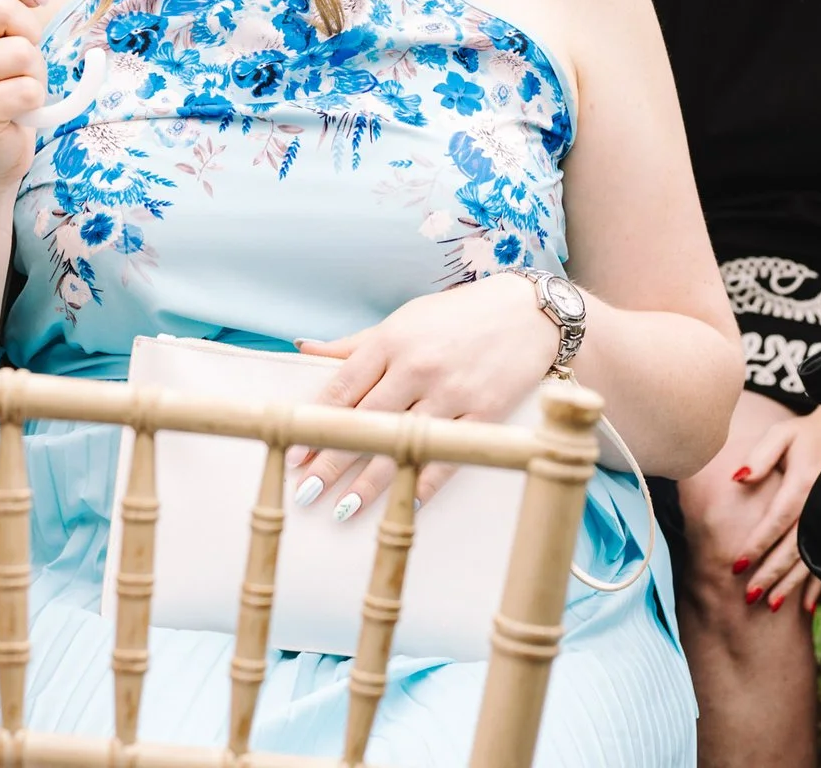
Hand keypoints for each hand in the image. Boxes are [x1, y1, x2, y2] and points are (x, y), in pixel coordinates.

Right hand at [0, 0, 45, 185]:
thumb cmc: (1, 89)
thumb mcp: (0, 41)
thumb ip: (10, 9)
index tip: (35, 0)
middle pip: (2, 8)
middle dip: (31, 32)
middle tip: (24, 58)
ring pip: (21, 51)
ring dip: (35, 72)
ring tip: (16, 88)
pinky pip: (27, 89)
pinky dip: (35, 100)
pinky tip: (15, 111)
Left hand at [288, 274, 559, 520]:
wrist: (528, 313)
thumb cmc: (458, 316)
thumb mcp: (404, 320)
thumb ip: (355, 343)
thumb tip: (304, 348)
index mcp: (392, 340)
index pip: (342, 388)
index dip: (314, 423)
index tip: (291, 449)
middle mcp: (418, 366)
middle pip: (365, 422)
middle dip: (331, 459)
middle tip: (305, 491)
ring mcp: (452, 392)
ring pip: (402, 445)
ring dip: (369, 481)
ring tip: (342, 508)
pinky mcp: (485, 414)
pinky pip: (448, 455)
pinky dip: (424, 483)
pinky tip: (402, 505)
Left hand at [710, 401, 820, 615]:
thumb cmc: (807, 434)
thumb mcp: (782, 434)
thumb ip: (760, 456)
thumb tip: (738, 478)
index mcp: (802, 485)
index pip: (775, 521)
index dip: (757, 544)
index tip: (737, 566)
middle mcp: (819, 507)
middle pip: (793, 547)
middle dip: (771, 573)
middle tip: (749, 596)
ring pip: (811, 559)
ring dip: (792, 585)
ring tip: (772, 605)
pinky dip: (819, 584)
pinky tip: (808, 605)